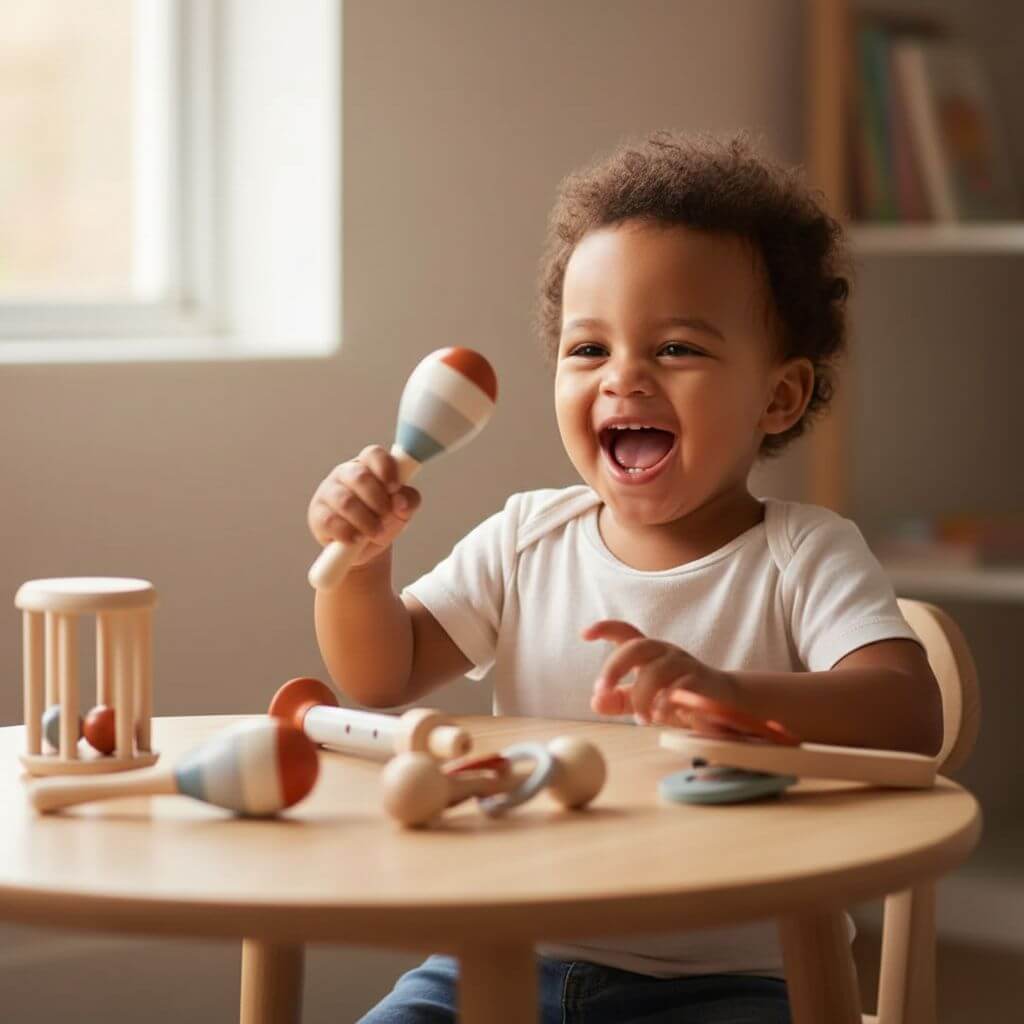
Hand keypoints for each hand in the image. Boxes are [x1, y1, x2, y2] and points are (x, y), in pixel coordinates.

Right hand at [307, 445, 421, 566]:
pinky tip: (356, 539)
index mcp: (368, 465)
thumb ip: (409, 501)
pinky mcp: (317, 514)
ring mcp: (328, 492)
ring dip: (365, 520)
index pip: (374, 454)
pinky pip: (330, 521)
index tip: (394, 488)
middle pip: (359, 476)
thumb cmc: (383, 520)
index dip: (385, 469)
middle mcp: (346, 473)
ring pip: (345, 501)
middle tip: (386, 516)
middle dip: (377, 500)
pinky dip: (348, 533)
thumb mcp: (403, 510)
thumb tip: (400, 501)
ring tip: (375, 533)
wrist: (365, 548)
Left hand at [584, 620, 736, 724]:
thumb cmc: (679, 696)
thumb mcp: (645, 699)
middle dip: (615, 666)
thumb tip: (595, 702)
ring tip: (641, 719)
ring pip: (656, 671)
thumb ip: (620, 700)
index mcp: (649, 653)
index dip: (606, 629)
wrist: (725, 703)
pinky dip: (665, 702)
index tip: (584, 634)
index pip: (626, 633)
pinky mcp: (701, 681)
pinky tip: (659, 716)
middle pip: (637, 646)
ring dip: (642, 696)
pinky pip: (680, 687)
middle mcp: (665, 652)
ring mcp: (684, 664)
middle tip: (601, 689)